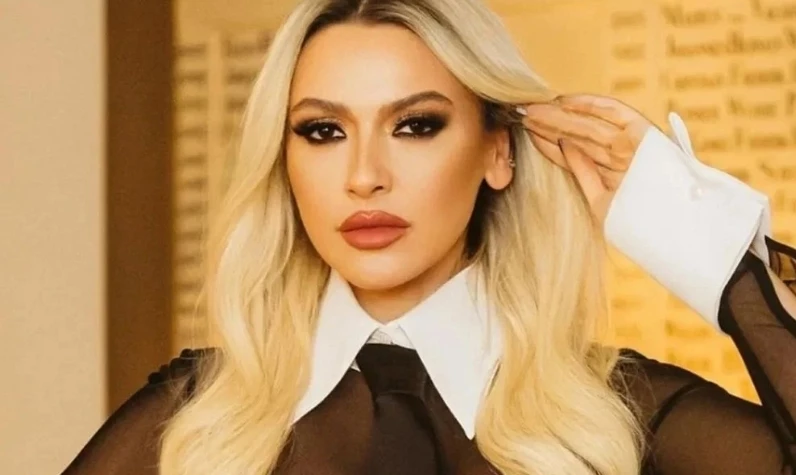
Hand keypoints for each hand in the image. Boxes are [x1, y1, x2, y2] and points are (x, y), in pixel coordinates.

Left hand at [518, 94, 653, 226]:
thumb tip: (563, 146)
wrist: (674, 226)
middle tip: (519, 115)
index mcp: (610, 170)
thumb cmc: (640, 225)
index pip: (571, 151)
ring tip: (531, 110)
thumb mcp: (601, 202)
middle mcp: (618, 153)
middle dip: (546, 125)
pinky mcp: (641, 131)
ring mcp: (629, 141)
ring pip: (586, 124)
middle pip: (575, 136)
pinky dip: (589, 105)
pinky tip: (563, 102)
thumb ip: (584, 174)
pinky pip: (612, 112)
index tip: (524, 133)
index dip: (546, 142)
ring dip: (558, 116)